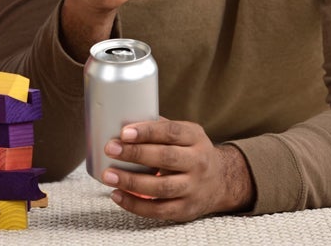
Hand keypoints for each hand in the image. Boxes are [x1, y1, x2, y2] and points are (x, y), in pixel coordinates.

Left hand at [100, 119, 254, 221]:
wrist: (221, 182)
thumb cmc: (191, 153)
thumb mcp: (185, 134)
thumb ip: (160, 128)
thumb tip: (123, 121)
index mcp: (195, 138)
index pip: (171, 132)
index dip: (147, 132)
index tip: (124, 132)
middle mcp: (198, 163)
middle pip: (166, 158)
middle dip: (135, 153)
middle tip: (110, 149)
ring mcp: (193, 188)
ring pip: (162, 187)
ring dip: (131, 181)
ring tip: (108, 175)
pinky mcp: (185, 209)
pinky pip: (158, 209)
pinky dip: (135, 204)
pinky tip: (117, 195)